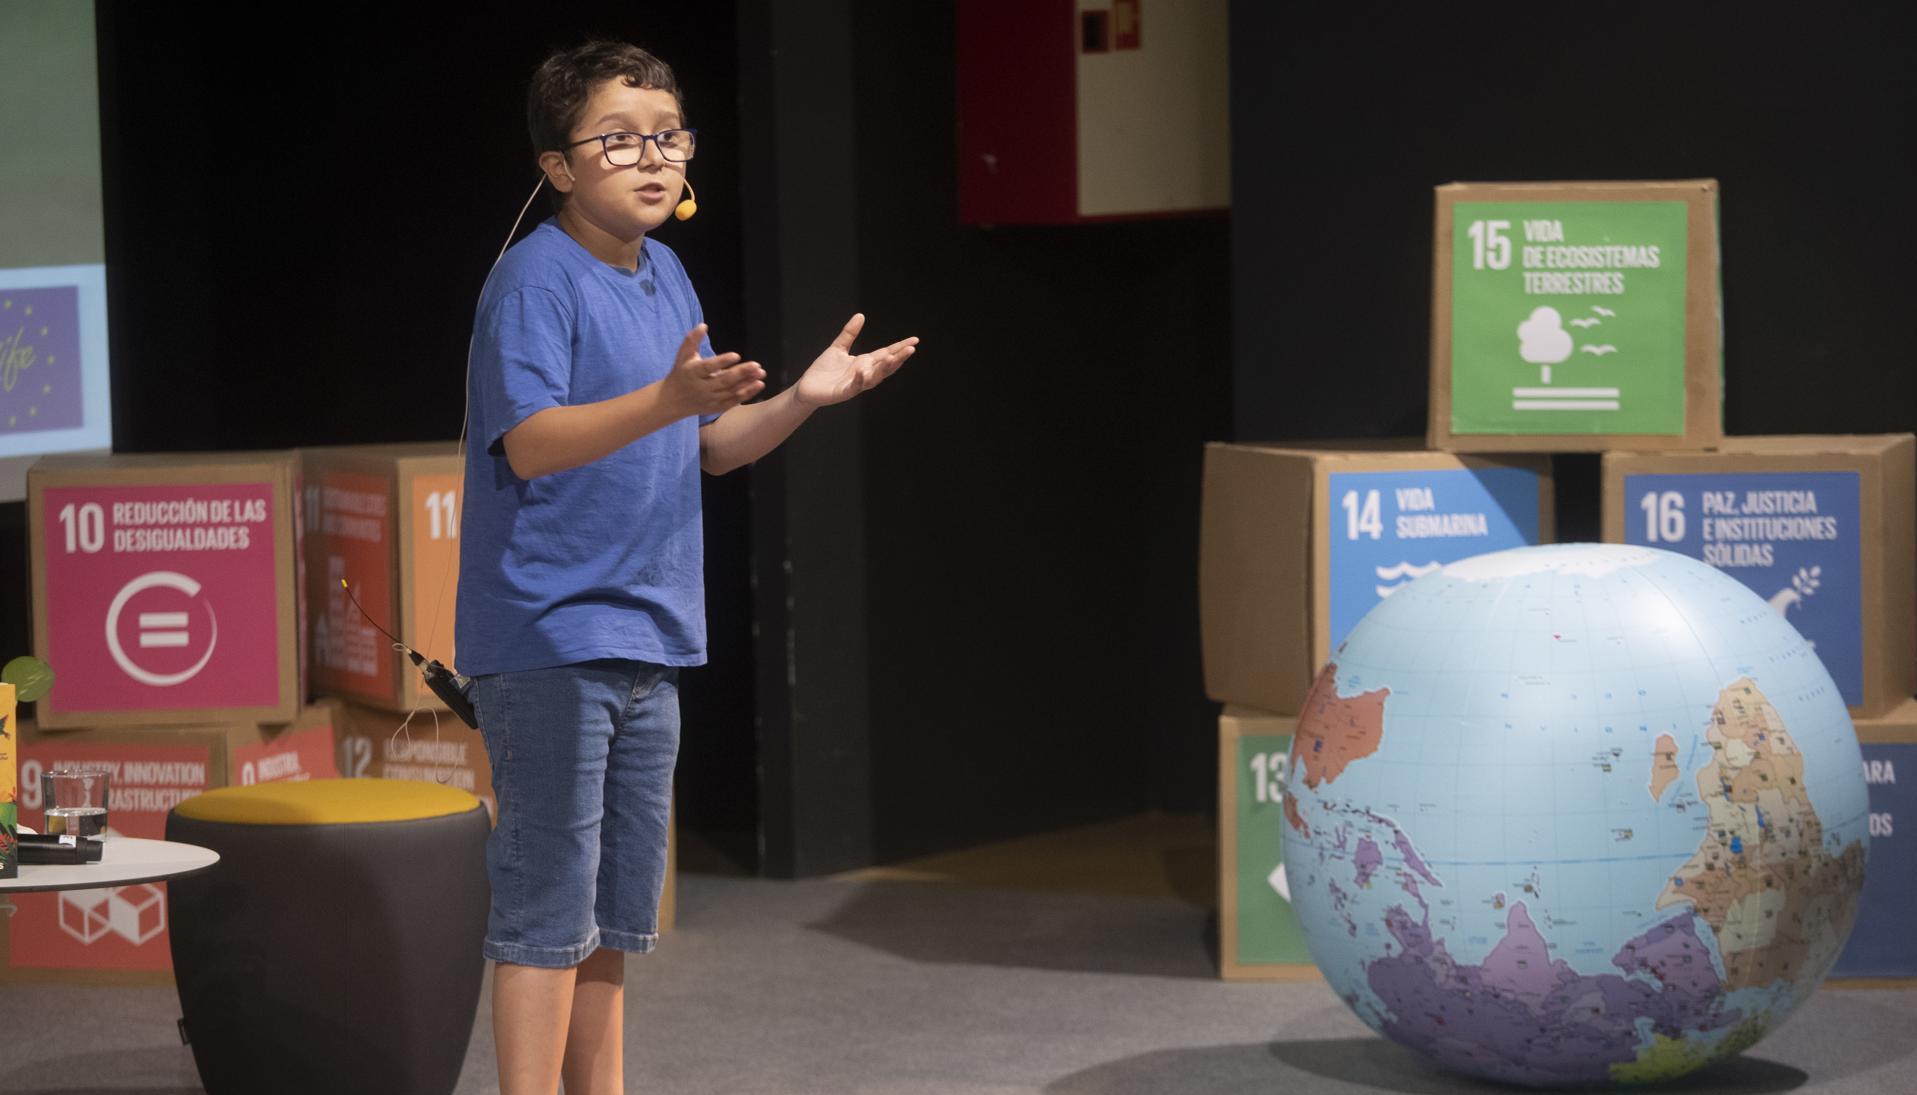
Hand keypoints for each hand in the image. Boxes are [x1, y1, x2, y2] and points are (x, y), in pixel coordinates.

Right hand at [661, 324, 764, 417]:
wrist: (673, 400)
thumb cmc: (681, 373)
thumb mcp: (683, 355)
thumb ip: (692, 340)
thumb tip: (703, 325)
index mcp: (693, 372)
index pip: (709, 367)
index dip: (722, 361)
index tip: (736, 355)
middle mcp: (702, 387)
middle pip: (723, 380)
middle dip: (741, 373)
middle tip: (757, 366)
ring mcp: (710, 399)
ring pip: (731, 392)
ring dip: (748, 383)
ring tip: (761, 374)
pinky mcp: (716, 407)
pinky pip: (733, 401)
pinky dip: (746, 394)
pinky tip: (758, 385)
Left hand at [794, 314, 918, 408]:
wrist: (807, 388)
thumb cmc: (824, 370)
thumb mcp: (838, 347)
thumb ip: (850, 333)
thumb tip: (861, 315)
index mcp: (865, 363)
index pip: (886, 353)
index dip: (900, 348)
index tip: (914, 340)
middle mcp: (864, 373)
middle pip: (885, 365)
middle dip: (899, 358)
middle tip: (911, 349)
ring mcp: (856, 384)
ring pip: (875, 377)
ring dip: (885, 369)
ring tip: (893, 358)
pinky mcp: (844, 392)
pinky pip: (855, 386)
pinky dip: (861, 379)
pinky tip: (864, 371)